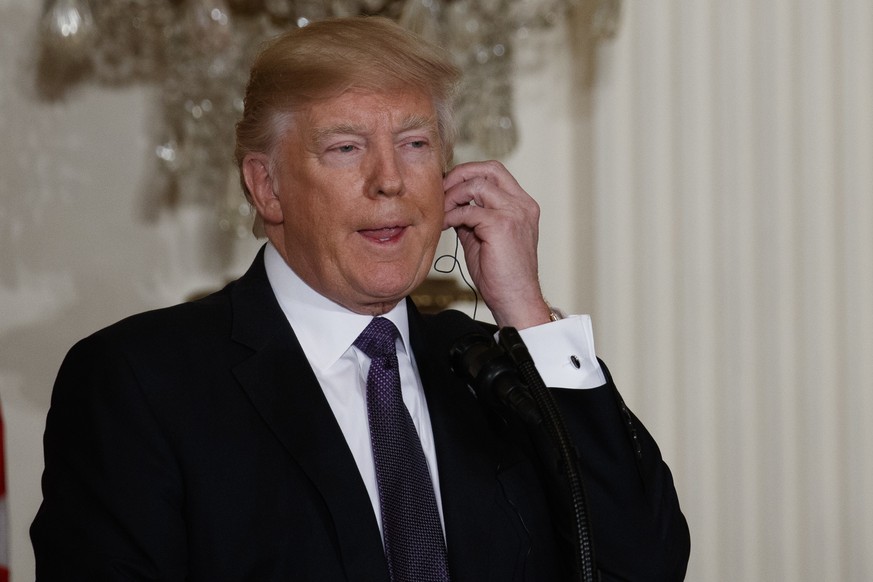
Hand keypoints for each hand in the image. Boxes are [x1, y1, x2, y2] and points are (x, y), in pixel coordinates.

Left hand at [443, 160, 551, 328]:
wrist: (515, 300)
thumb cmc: (500, 275)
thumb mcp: (483, 237)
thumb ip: (472, 216)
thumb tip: (451, 203)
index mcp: (522, 205)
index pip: (495, 172)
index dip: (468, 173)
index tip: (448, 186)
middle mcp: (522, 204)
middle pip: (489, 169)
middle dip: (459, 174)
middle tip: (440, 190)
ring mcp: (514, 213)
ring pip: (476, 185)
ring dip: (452, 196)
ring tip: (441, 212)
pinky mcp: (502, 226)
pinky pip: (468, 211)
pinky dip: (451, 216)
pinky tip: (444, 226)